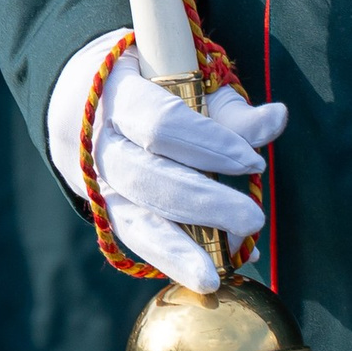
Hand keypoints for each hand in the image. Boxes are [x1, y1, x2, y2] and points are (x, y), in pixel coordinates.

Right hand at [48, 43, 289, 295]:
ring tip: (218, 276)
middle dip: (204, 203)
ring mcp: (94, 183)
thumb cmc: (144, 78)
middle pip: (148, 179)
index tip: (254, 161)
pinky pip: (137, 240)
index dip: (208, 144)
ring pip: (133, 222)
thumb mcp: (181, 75)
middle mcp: (95, 142)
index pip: (160, 124)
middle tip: (254, 218)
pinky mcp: (103, 213)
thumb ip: (227, 106)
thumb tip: (276, 120)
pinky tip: (216, 270)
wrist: (75, 95)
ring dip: (179, 251)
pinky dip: (176, 258)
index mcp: (114, 93)